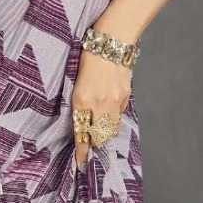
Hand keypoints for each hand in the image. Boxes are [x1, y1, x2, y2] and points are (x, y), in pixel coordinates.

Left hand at [72, 48, 131, 169]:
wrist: (112, 39)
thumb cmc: (88, 56)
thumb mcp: (77, 80)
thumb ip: (81, 101)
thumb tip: (84, 120)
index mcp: (81, 99)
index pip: (82, 133)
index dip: (82, 151)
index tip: (80, 163)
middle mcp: (98, 103)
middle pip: (99, 136)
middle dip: (95, 143)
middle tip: (91, 145)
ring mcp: (114, 100)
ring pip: (111, 128)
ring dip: (105, 132)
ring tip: (100, 130)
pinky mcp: (126, 95)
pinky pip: (119, 114)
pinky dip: (114, 117)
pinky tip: (109, 111)